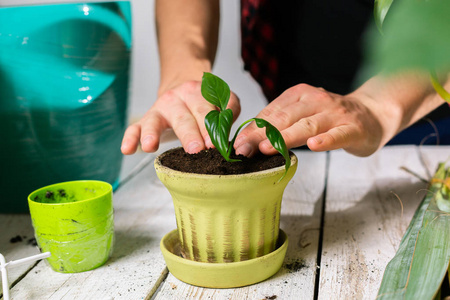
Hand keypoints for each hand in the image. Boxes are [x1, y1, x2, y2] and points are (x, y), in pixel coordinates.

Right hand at [121, 80, 240, 153]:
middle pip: (183, 118)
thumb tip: (230, 128)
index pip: (205, 112)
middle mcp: (176, 98)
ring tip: (149, 146)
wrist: (183, 88)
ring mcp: (159, 109)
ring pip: (154, 121)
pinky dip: (130, 138)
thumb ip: (230, 109)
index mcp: (197, 93)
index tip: (214, 145)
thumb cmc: (205, 102)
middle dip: (189, 135)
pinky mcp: (146, 119)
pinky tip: (127, 149)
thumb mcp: (222, 100)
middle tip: (195, 150)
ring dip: (152, 133)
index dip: (210, 128)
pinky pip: (134, 128)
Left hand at [234, 83, 385, 156]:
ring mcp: (335, 114)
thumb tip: (248, 140)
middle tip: (243, 150)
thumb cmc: (330, 117)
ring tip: (267, 148)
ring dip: (285, 137)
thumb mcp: (302, 114)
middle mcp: (316, 100)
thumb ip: (279, 123)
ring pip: (307, 126)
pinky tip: (314, 147)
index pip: (271, 112)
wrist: (372, 113)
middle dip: (261, 134)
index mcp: (299, 94)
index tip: (235, 145)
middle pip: (284, 118)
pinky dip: (326, 140)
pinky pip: (337, 134)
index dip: (252, 129)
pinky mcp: (352, 128)